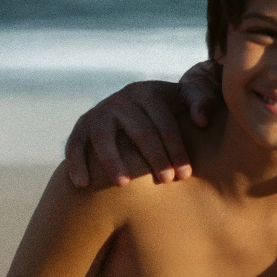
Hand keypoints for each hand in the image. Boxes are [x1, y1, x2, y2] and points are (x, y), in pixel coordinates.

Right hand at [63, 61, 218, 187]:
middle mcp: (123, 99)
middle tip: (166, 181)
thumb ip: (202, 102)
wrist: (138, 101)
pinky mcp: (82, 125)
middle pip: (140, 132)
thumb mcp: (188, 96)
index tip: (185, 174)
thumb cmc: (171, 105)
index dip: (176, 149)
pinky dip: (76, 163)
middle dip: (154, 158)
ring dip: (112, 161)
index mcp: (149, 92)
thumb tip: (201, 121)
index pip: (165, 123)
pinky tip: (82, 185)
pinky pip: (75, 144)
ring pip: (104, 137)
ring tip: (123, 185)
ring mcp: (100, 111)